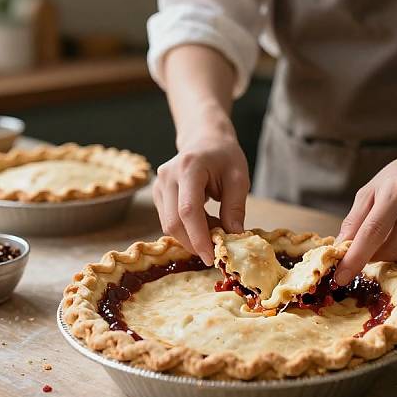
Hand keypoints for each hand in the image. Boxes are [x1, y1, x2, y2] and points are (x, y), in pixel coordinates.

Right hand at [153, 130, 249, 265]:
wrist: (205, 139)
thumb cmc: (224, 156)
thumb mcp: (238, 178)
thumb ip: (235, 208)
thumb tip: (232, 237)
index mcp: (189, 168)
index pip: (188, 210)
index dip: (198, 237)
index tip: (211, 257)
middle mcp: (167, 176)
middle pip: (174, 222)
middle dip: (194, 242)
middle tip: (217, 249)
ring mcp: (158, 185)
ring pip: (169, 225)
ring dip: (192, 236)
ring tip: (215, 228)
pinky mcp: (157, 194)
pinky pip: (169, 220)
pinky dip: (188, 229)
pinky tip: (205, 222)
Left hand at [334, 148, 396, 284]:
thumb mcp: (370, 191)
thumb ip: (354, 221)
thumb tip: (341, 250)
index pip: (373, 232)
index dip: (355, 257)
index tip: (341, 277)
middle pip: (392, 250)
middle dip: (375, 256)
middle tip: (369, 248)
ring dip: (393, 256)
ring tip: (394, 234)